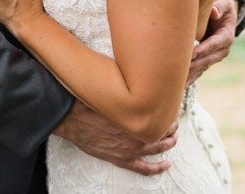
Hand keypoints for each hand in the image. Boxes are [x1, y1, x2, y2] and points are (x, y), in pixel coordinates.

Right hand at [54, 100, 175, 175]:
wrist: (70, 121)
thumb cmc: (87, 105)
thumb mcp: (106, 91)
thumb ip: (121, 89)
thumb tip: (131, 76)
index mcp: (132, 116)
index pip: (157, 115)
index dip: (165, 112)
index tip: (168, 106)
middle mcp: (135, 134)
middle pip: (161, 131)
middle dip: (170, 126)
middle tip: (174, 121)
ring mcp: (129, 149)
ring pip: (157, 148)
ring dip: (168, 143)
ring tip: (174, 138)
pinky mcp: (121, 159)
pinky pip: (144, 168)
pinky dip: (158, 167)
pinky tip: (166, 164)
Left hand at [187, 0, 237, 85]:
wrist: (221, 13)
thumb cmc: (220, 5)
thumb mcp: (222, 2)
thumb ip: (219, 6)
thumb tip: (214, 11)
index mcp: (226, 35)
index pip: (215, 43)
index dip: (204, 49)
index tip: (192, 54)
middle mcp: (222, 49)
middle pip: (207, 59)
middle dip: (194, 65)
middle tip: (180, 71)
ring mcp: (214, 56)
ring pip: (202, 67)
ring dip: (190, 75)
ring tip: (178, 84)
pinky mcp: (206, 59)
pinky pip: (199, 69)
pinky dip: (191, 77)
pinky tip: (181, 86)